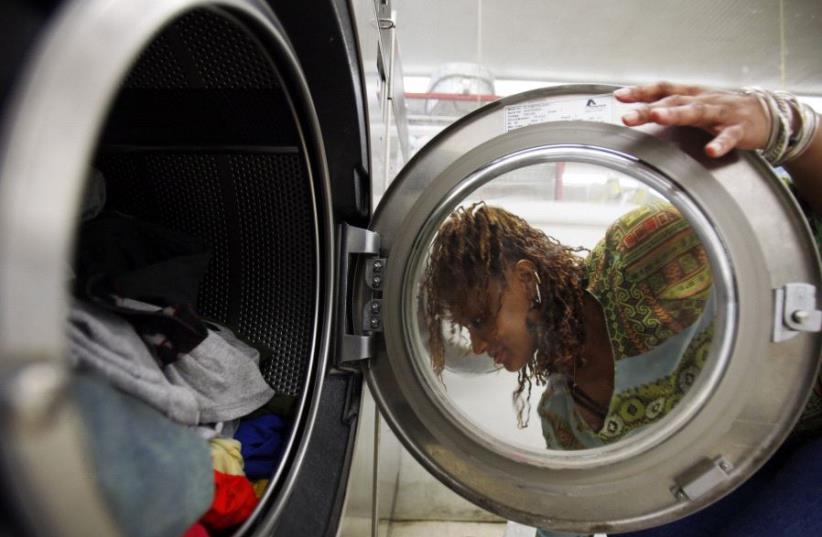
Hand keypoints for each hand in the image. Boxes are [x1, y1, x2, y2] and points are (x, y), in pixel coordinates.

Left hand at [613, 82, 770, 157]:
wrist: (766, 115)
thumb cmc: (723, 111)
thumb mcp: (695, 105)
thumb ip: (670, 109)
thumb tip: (638, 113)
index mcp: (691, 95)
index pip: (662, 90)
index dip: (641, 91)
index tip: (619, 96)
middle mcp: (703, 100)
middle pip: (673, 102)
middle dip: (649, 109)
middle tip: (627, 117)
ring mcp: (721, 113)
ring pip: (697, 112)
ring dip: (676, 114)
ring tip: (658, 118)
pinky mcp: (739, 129)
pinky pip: (728, 136)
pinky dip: (720, 143)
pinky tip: (710, 150)